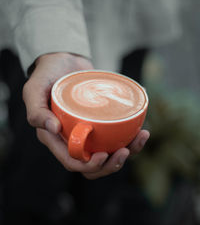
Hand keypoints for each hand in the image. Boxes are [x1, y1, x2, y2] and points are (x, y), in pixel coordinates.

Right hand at [23, 52, 149, 178]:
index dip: (88, 165)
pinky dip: (131, 136)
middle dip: (109, 165)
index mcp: (55, 138)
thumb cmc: (46, 74)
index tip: (103, 155)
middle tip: (124, 151)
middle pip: (92, 164)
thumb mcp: (34, 89)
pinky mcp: (101, 121)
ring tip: (140, 138)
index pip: (72, 161)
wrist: (63, 59)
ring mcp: (88, 130)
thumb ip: (36, 110)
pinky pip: (116, 135)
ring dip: (126, 152)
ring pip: (108, 152)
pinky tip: (142, 129)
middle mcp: (72, 138)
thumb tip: (52, 129)